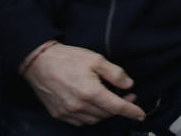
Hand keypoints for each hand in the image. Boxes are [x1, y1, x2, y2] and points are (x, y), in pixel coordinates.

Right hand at [23, 42, 144, 125]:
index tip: (140, 114)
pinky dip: (91, 116)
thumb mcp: (96, 59)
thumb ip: (115, 73)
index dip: (131, 110)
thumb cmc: (68, 59)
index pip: (116, 107)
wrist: (40, 63)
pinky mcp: (58, 114)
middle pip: (106, 114)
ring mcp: (67, 112)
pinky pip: (80, 121)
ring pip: (94, 119)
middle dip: (120, 107)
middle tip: (128, 95)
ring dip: (106, 112)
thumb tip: (128, 84)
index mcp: (90, 92)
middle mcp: (79, 106)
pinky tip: (94, 105)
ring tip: (111, 99)